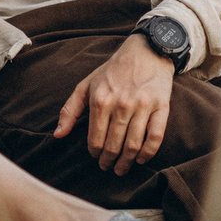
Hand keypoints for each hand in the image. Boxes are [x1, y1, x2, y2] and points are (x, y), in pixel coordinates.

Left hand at [55, 34, 175, 173]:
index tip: (96, 157)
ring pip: (133, 145)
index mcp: (100, 100)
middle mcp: (121, 104)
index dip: (95, 153)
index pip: (95, 139)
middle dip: (109, 162)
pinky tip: (141, 159)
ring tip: (122, 169)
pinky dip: (148, 153)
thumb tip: (58, 135)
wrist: (146, 51)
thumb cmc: (113, 71)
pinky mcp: (162, 106)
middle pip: (114, 146)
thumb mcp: (86, 85)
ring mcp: (143, 106)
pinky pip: (155, 137)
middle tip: (108, 167)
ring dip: (126, 162)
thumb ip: (70, 110)